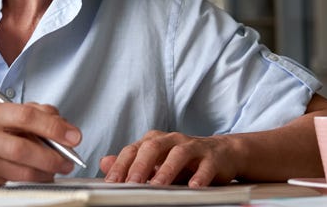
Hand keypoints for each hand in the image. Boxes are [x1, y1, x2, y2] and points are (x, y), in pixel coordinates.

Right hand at [0, 101, 81, 184]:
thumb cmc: (2, 129)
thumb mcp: (18, 112)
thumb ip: (44, 114)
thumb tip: (68, 131)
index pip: (26, 116)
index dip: (53, 127)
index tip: (73, 136)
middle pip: (22, 148)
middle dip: (51, 156)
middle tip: (68, 159)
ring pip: (23, 171)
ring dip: (47, 171)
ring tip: (60, 167)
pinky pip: (20, 182)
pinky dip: (38, 179)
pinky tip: (45, 173)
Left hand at [100, 130, 238, 187]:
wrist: (222, 154)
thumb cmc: (184, 160)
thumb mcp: (156, 162)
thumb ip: (131, 164)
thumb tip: (104, 163)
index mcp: (154, 140)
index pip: (133, 150)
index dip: (121, 165)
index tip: (111, 182)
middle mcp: (171, 139)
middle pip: (152, 148)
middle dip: (140, 166)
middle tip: (131, 183)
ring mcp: (192, 146)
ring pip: (178, 154)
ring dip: (166, 170)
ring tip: (157, 185)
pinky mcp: (212, 157)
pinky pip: (205, 165)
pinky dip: (199, 176)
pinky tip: (193, 186)